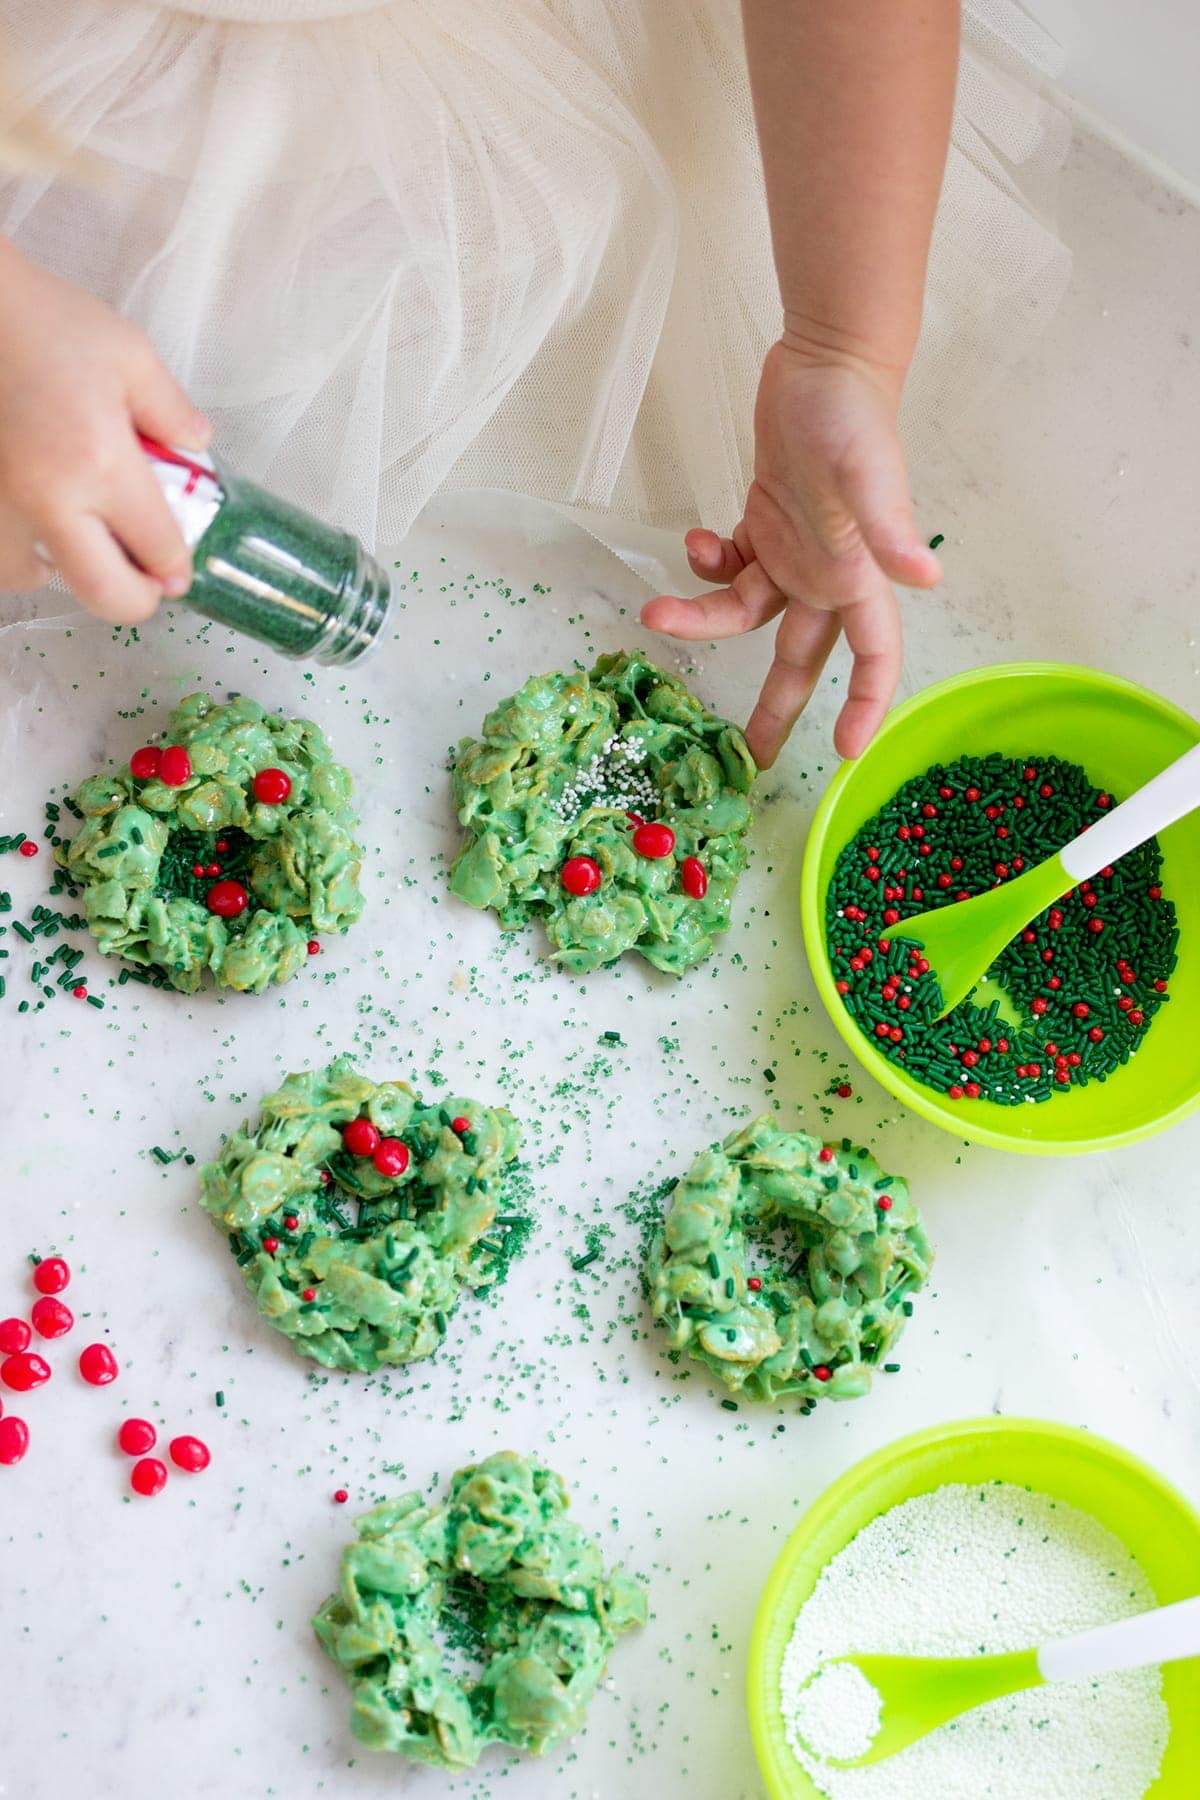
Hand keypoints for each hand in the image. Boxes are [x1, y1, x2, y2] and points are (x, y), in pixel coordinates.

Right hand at [0, 239, 209, 621]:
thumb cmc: (43, 320)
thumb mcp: (128, 353)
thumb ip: (169, 408)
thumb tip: (196, 445)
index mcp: (100, 462)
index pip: (156, 546)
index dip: (176, 566)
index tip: (180, 569)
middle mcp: (48, 497)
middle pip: (102, 591)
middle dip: (136, 599)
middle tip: (147, 585)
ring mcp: (0, 503)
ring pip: (33, 578)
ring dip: (66, 576)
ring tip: (85, 549)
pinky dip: (19, 558)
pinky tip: (33, 535)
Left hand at [641, 339, 941, 767]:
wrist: (826, 363)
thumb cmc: (853, 415)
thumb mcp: (868, 472)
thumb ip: (889, 528)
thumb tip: (926, 578)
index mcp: (858, 575)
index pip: (874, 655)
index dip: (864, 704)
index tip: (844, 750)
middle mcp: (828, 575)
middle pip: (803, 660)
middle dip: (777, 709)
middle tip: (750, 759)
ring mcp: (794, 553)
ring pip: (748, 616)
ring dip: (702, 621)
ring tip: (658, 615)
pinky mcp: (765, 526)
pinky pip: (732, 569)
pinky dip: (707, 567)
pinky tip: (694, 544)